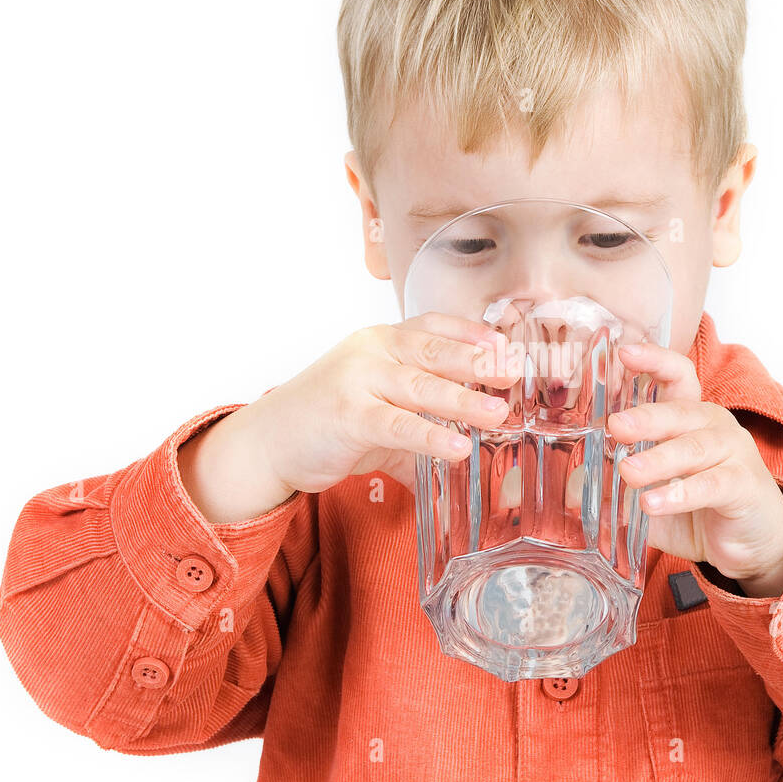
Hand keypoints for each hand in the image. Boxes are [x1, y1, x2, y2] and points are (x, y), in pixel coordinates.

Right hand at [178, 314, 514, 521]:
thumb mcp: (380, 414)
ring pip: (420, 386)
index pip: (432, 325)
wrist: (267, 441)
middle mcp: (371, 351)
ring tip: (498, 414)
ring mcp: (358, 380)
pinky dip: (430, 436)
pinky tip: (457, 448)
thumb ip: (423, 428)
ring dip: (463, 399)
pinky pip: (397, 425)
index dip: (471, 332)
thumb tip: (472, 455)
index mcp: (381, 341)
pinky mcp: (347, 415)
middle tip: (515, 373)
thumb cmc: (328, 423)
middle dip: (478, 361)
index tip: (505, 344)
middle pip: (433, 349)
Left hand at [607, 343, 782, 596]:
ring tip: (628, 472)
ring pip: (695, 448)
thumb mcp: (652, 493)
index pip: (678, 376)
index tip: (623, 353)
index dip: (655, 360)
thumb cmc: (699, 509)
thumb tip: (571, 486)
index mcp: (690, 418)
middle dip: (646, 417)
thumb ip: (616, 488)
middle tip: (615, 426)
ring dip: (659, 459)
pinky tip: (653, 503)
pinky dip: (681, 494)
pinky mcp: (745, 486)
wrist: (752, 544)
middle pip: (681, 411)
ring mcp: (734, 454)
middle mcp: (714, 427)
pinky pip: (712, 485)